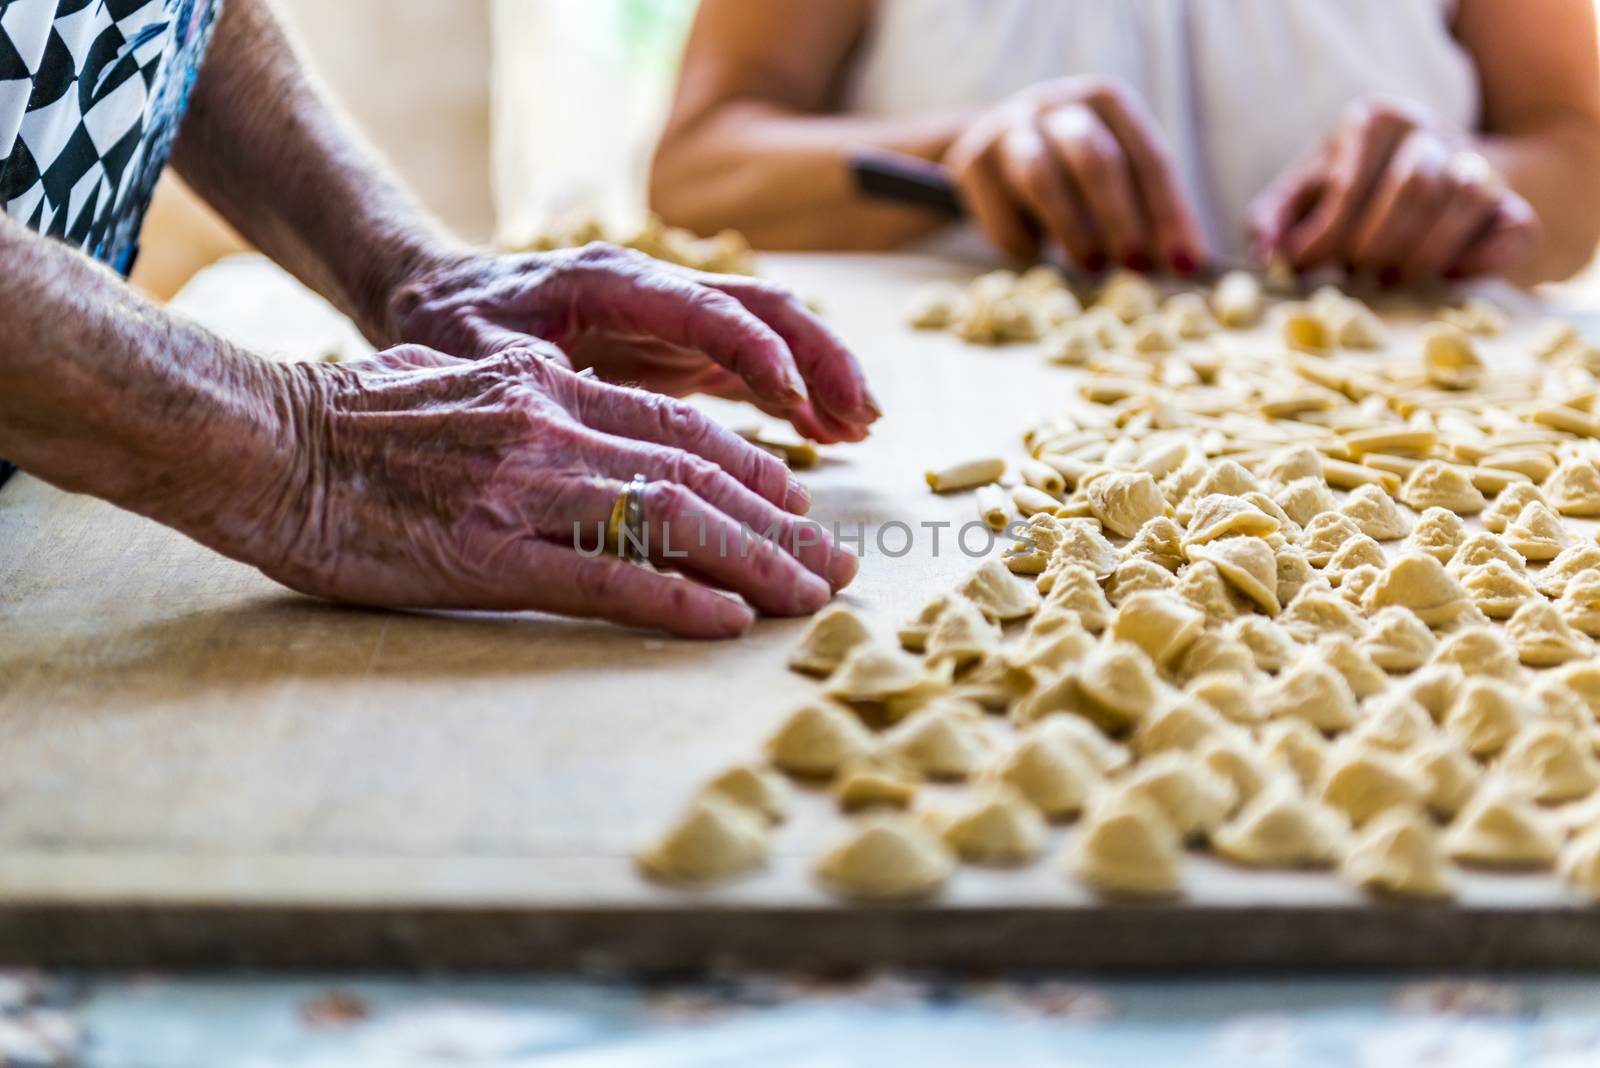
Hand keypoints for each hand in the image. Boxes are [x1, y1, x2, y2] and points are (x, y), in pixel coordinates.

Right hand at [241, 344, 857, 638]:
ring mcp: (524, 490)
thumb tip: (547, 402)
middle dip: (781, 525)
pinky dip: (679, 599)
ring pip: (673, 522)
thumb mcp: (443, 377)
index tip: (797, 506)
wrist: (259, 439)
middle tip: (834, 566)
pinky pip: (606, 578)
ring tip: (810, 599)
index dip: (752, 467)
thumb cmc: (341, 417)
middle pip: (700, 474)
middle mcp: (551, 428)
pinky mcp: (488, 555)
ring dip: (756, 564)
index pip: (679, 426)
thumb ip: (513, 394)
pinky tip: (729, 620)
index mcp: (544, 386)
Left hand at [383, 244, 879, 444]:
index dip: (757, 353)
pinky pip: (750, 362)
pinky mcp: (676, 346)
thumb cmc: (449, 329)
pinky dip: (793, 393)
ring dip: (820, 374)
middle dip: (820, 357)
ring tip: (861, 427)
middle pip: (762, 306)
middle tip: (863, 415)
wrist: (433, 300)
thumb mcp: (483, 358)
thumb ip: (544, 382)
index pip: (706, 310)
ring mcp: (671, 315)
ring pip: (770, 330)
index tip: (796, 402)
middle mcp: (655, 287)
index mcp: (610, 281)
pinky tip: (825, 432)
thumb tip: (598, 420)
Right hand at [944, 77, 1206, 272]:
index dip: (1169, 215)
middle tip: (1133, 266)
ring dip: (1071, 229)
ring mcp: (1010, 127)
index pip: (1148, 158)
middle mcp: (1058, 103)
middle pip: (1094, 158)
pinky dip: (1022, 243)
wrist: (994, 150)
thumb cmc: (1072, 173)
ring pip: (1041, 177)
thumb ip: (1147, 211)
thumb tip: (1183, 264)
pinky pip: (1000, 211)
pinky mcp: (972, 159)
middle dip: (1120, 218)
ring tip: (1090, 266)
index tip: (1183, 264)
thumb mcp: (1115, 177)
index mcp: (1108, 102)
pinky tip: (1036, 255)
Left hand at [1250, 97, 1539, 281]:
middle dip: (1375, 245)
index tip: (1303, 267)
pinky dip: (1475, 263)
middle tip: (1354, 278)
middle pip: (1412, 187)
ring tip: (1390, 284)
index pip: (1348, 181)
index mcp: (1375, 119)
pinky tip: (1443, 281)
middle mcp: (1432, 131)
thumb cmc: (1349, 197)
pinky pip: (1509, 232)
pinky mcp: (1513, 208)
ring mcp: (1479, 165)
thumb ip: (1271, 219)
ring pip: (1462, 202)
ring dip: (1421, 256)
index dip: (1323, 234)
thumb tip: (1264, 256)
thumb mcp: (1300, 197)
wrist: (1431, 190)